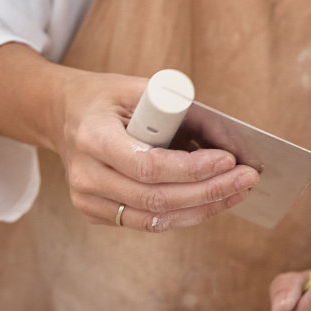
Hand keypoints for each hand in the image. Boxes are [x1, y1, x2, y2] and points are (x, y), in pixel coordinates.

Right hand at [56, 70, 258, 231]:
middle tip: (247, 178)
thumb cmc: (108, 98)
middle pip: (155, 198)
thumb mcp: (141, 88)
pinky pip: (146, 222)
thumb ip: (184, 112)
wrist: (63, 114)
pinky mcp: (95, 213)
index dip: (192, 169)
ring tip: (237, 192)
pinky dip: (183, 214)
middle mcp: (85, 175)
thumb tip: (231, 142)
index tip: (229, 160)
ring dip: (202, 209)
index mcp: (92, 137)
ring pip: (153, 219)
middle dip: (209, 191)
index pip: (147, 166)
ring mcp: (86, 200)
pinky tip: (210, 200)